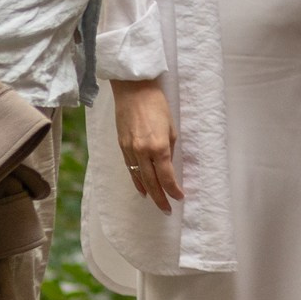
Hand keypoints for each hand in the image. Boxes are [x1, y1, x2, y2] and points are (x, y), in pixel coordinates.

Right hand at [111, 76, 180, 212]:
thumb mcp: (170, 127)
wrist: (134, 90)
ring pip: (139, 177)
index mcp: (159, 146)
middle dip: (160, 197)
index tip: (179, 197)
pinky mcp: (121, 146)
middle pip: (152, 182)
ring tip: (156, 202)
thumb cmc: (157, 104)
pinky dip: (136, 180)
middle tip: (166, 209)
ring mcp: (130, 150)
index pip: (167, 176)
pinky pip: (130, 168)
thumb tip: (167, 163)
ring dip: (148, 191)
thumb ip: (169, 148)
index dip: (173, 190)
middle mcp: (143, 151)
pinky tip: (141, 187)